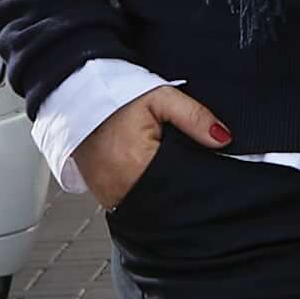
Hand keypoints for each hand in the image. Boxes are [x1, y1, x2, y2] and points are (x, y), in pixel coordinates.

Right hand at [76, 83, 222, 210]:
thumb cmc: (115, 96)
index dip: (200, 176)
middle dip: (184, 184)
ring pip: (152, 201)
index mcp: (137, 163)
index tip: (210, 167)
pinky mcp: (103, 196)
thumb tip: (223, 138)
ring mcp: (109, 194)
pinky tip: (150, 173)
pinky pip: (134, 200)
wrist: (76, 97)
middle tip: (187, 164)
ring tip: (167, 167)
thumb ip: (194, 117)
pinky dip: (146, 190)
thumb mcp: (160, 97)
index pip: (183, 183)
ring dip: (165, 189)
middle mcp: (121, 185)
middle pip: (169, 196)